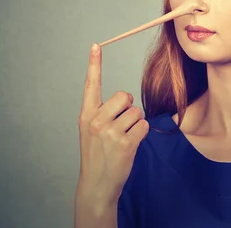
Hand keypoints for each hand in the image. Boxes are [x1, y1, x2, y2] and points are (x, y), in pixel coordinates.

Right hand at [76, 43, 148, 203]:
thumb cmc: (98, 155)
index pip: (91, 85)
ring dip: (135, 124)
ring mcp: (110, 132)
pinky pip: (143, 126)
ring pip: (136, 112)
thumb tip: (125, 99)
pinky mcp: (125, 143)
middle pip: (125, 96)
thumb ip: (102, 113)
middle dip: (128, 108)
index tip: (95, 45)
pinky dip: (141, 134)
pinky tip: (129, 146)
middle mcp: (96, 121)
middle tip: (120, 125)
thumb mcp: (91, 132)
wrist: (97, 185)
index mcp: (86, 115)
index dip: (94, 64)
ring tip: (122, 139)